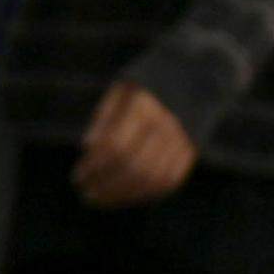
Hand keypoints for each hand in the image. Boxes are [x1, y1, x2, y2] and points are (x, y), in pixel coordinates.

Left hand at [72, 81, 195, 208]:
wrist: (197, 74)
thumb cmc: (148, 80)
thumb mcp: (120, 88)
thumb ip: (104, 117)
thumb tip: (87, 148)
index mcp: (143, 106)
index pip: (115, 146)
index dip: (95, 166)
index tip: (77, 177)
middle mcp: (165, 126)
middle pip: (133, 167)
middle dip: (107, 186)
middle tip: (86, 193)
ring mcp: (182, 141)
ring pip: (152, 180)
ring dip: (124, 195)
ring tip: (101, 199)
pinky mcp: (192, 153)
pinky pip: (170, 182)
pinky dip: (146, 194)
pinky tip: (126, 196)